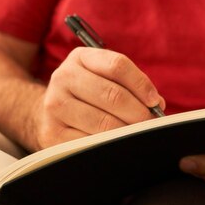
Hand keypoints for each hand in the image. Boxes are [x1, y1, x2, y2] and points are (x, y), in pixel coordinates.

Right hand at [33, 47, 164, 149]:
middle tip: (150, 124)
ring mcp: (56, 105)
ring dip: (127, 131)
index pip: (117, 66)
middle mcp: (63, 77)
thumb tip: (156, 104)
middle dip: (139, 113)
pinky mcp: (52, 133)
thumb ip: (129, 84)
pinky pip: (91, 142)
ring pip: (104, 122)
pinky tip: (117, 145)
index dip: (141, 84)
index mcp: (80, 58)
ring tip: (137, 135)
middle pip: (113, 95)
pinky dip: (110, 146)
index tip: (154, 101)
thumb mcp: (102, 77)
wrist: (48, 113)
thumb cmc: (87, 95)